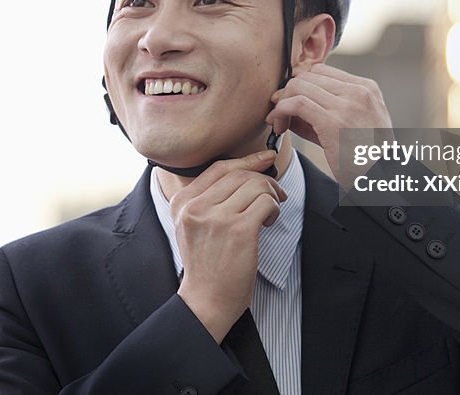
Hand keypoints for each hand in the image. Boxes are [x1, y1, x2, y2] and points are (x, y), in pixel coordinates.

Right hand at [172, 151, 286, 343]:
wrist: (206, 300)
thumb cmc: (206, 264)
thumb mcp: (192, 226)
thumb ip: (207, 199)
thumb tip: (244, 170)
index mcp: (182, 202)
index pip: (219, 168)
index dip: (246, 160)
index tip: (265, 159)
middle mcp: (195, 206)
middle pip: (240, 174)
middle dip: (264, 180)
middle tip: (276, 194)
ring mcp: (216, 218)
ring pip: (256, 185)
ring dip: (272, 195)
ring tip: (270, 212)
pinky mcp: (238, 231)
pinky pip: (266, 203)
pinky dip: (274, 209)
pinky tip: (268, 222)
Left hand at [265, 63, 392, 188]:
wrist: (383, 180)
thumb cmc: (367, 159)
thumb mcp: (354, 127)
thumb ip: (325, 113)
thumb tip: (288, 107)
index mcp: (366, 88)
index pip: (322, 71)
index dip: (301, 84)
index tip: (290, 102)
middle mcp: (358, 91)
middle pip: (307, 76)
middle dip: (288, 92)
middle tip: (279, 114)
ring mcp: (347, 105)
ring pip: (298, 86)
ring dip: (281, 103)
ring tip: (278, 124)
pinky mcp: (333, 122)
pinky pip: (296, 103)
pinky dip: (281, 112)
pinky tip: (279, 127)